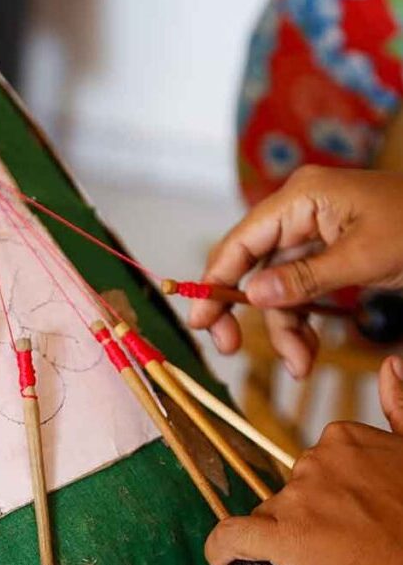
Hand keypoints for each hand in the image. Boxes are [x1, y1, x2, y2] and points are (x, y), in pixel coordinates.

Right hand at [189, 166, 402, 377]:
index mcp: (301, 199)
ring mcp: (309, 234)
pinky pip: (297, 291)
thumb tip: (252, 296)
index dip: (214, 280)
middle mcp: (296, 213)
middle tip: (229, 347)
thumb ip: (304, 277)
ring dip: (283, 329)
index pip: (241, 241)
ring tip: (300, 365)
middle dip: (243, 310)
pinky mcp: (322, 255)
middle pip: (249, 265)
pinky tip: (308, 351)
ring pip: (274, 287)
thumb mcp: (366, 257)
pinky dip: (301, 323)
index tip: (199, 319)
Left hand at [205, 356, 402, 564]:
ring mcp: (296, 497)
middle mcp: (314, 460)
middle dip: (314, 518)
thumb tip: (390, 364)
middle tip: (351, 542)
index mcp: (342, 438)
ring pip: (273, 517)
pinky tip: (221, 559)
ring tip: (339, 560)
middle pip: (293, 492)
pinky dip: (222, 550)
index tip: (355, 516)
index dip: (333, 499)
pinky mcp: (280, 535)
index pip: (315, 469)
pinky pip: (233, 537)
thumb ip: (397, 406)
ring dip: (294, 539)